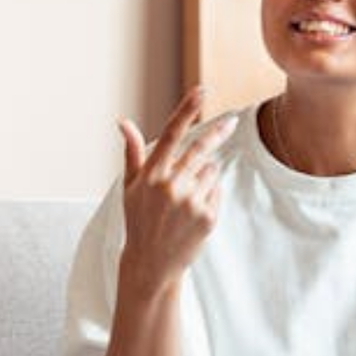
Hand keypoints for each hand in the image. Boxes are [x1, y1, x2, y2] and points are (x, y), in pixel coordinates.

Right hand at [117, 87, 235, 295]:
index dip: (187, 110)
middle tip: (232, 121)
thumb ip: (133, 152)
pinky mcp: (208, 217)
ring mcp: (190, 202)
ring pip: (210, 170)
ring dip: (205, 175)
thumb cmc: (139, 220)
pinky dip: (210, 194)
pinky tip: (193, 211)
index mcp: (151, 175)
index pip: (171, 134)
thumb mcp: (130, 187)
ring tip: (186, 198)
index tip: (202, 91)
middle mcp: (171, 186)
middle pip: (201, 149)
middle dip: (218, 132)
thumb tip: (123, 121)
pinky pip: (217, 191)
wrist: (151, 263)